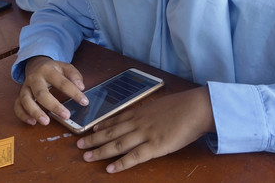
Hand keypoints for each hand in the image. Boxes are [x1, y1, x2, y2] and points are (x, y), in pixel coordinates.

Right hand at [14, 56, 86, 125]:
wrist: (36, 65)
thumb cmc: (53, 69)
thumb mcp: (65, 67)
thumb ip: (74, 75)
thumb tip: (81, 87)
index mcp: (47, 70)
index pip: (61, 82)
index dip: (73, 92)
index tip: (84, 102)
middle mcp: (34, 78)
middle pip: (41, 93)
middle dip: (53, 105)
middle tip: (66, 116)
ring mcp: (25, 87)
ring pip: (25, 100)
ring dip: (35, 112)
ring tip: (46, 122)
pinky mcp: (20, 95)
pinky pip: (17, 106)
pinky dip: (23, 115)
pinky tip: (32, 122)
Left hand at [77, 87, 214, 172]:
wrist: (196, 108)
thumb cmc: (183, 106)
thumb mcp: (161, 105)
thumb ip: (151, 112)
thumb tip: (147, 115)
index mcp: (141, 112)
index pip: (116, 120)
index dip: (102, 126)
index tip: (90, 130)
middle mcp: (139, 123)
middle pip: (111, 132)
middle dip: (93, 139)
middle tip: (78, 144)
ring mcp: (145, 135)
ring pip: (117, 144)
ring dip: (100, 151)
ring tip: (86, 157)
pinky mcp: (155, 146)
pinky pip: (134, 156)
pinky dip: (120, 163)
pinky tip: (109, 168)